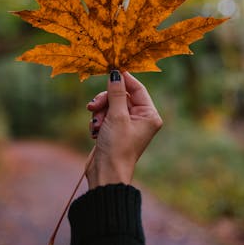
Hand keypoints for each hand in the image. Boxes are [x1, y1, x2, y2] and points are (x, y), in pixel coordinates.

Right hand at [86, 71, 162, 188]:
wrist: (106, 173)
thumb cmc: (117, 147)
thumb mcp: (117, 116)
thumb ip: (116, 92)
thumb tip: (116, 73)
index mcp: (149, 115)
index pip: (137, 88)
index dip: (123, 79)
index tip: (109, 71)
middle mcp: (141, 119)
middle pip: (120, 96)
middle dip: (106, 100)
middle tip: (94, 106)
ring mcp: (127, 125)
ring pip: (110, 105)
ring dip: (100, 112)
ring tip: (96, 125)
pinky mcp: (114, 131)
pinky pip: (104, 116)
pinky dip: (98, 121)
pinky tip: (95, 132)